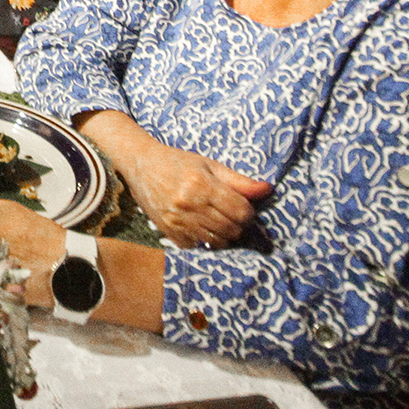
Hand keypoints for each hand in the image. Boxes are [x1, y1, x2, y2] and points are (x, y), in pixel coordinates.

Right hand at [118, 141, 269, 248]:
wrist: (140, 165)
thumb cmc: (177, 162)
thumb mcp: (210, 165)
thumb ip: (240, 181)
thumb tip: (268, 190)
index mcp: (201, 184)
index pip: (241, 211)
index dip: (248, 211)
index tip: (242, 205)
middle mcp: (188, 205)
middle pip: (231, 230)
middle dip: (238, 224)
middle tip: (232, 214)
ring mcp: (177, 221)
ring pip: (217, 242)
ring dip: (224, 234)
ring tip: (218, 220)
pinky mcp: (168, 233)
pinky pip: (197, 246)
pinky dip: (203, 239)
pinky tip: (199, 225)